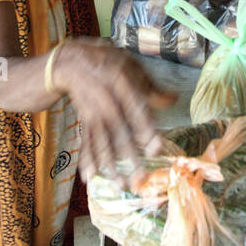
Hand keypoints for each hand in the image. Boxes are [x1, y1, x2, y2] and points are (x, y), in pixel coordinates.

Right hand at [53, 38, 176, 183]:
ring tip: (119, 185)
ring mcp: (92, 112)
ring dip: (110, 165)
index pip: (137, 109)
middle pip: (119, 131)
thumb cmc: (109, 63)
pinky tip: (90, 177)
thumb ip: (152, 87)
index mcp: (121, 84)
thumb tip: (174, 99)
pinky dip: (87, 159)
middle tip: (140, 179)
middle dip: (129, 157)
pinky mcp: (83, 120)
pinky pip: (85, 142)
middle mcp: (106, 101)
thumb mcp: (131, 67)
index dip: (146, 129)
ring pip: (102, 142)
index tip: (156, 149)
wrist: (71, 60)